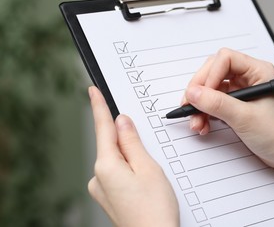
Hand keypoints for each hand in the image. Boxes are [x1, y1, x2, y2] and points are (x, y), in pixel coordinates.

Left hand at [88, 86, 178, 226]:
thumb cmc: (154, 210)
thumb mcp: (148, 168)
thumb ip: (132, 142)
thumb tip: (122, 122)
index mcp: (106, 166)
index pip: (102, 128)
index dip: (99, 107)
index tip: (93, 91)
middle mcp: (98, 178)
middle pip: (112, 145)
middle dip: (127, 140)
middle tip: (148, 153)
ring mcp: (102, 190)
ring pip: (117, 160)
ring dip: (131, 158)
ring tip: (151, 176)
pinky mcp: (109, 197)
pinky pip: (117, 173)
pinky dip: (129, 170)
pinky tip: (144, 181)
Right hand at [183, 48, 273, 168]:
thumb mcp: (245, 117)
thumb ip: (217, 104)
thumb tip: (193, 93)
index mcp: (258, 71)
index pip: (225, 59)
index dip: (210, 75)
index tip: (201, 94)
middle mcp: (249, 78)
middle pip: (214, 72)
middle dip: (200, 91)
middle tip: (190, 106)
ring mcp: (241, 93)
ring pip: (211, 89)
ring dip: (200, 105)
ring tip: (196, 122)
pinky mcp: (236, 107)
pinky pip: (214, 103)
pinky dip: (205, 114)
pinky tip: (203, 125)